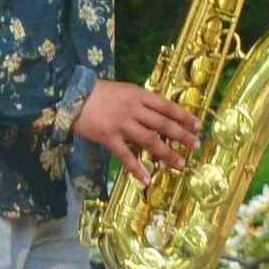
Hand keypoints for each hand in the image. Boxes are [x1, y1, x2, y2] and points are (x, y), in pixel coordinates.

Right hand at [75, 79, 203, 184]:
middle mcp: (133, 110)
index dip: (184, 116)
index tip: (197, 125)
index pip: (167, 107)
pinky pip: (125, 156)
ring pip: (150, 141)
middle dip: (182, 136)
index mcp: (138, 95)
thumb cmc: (97, 92)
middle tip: (196, 145)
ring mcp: (121, 125)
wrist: (70, 96)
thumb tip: (157, 112)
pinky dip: (136, 168)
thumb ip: (139, 100)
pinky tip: (147, 179)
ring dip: (167, 153)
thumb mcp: (123, 89)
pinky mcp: (109, 138)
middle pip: (163, 125)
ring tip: (180, 164)